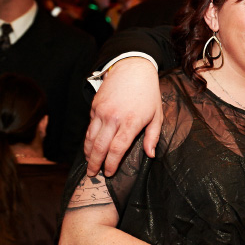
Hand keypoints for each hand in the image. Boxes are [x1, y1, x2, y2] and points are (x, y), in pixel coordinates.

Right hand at [85, 57, 161, 175]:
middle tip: (93, 174)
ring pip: (90, 138)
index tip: (109, 173)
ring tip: (89, 164)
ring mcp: (101, 112)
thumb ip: (153, 137)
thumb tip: (150, 155)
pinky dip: (88, 139)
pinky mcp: (94, 106)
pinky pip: (89, 127)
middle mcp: (113, 118)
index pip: (117, 149)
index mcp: (131, 122)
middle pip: (100, 147)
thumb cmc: (148, 94)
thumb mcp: (157, 115)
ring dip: (88, 153)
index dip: (111, 164)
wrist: (133, 70)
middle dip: (95, 163)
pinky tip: (89, 147)